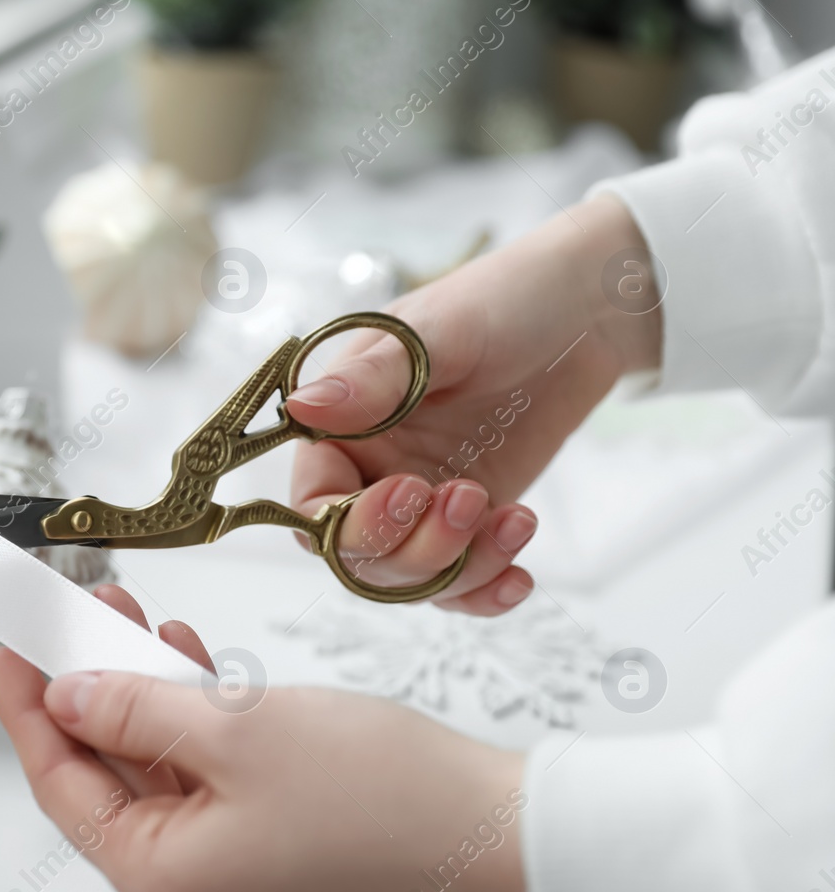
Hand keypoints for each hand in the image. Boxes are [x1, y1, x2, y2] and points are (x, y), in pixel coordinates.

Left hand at [0, 584, 528, 891]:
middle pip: (109, 780)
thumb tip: (69, 695)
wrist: (503, 835)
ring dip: (146, 697)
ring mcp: (233, 883)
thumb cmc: (383, 795)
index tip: (7, 643)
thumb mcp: (234, 730)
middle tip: (76, 614)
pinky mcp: (274, 859)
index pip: (61, 784)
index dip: (28, 706)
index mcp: (162, 885)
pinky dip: (195, 725)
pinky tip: (193, 666)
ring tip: (136, 619)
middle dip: (91, 688)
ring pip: (161, 777)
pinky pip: (208, 787)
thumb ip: (133, 709)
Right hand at [287, 194, 659, 614]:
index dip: (351, 519)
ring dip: (460, 569)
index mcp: (339, 424)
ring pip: (410, 578)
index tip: (410, 492)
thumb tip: (304, 408)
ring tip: (515, 521)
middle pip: (359, 556)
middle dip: (415, 549)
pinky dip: (484, 591)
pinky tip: (520, 576)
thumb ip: (371, 378)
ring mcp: (419, 499)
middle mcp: (367, 469)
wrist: (587, 311)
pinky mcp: (469, 519)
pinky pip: (458, 581)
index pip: (313, 503)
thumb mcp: (437, 332)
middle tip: (471, 500)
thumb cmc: (504, 300)